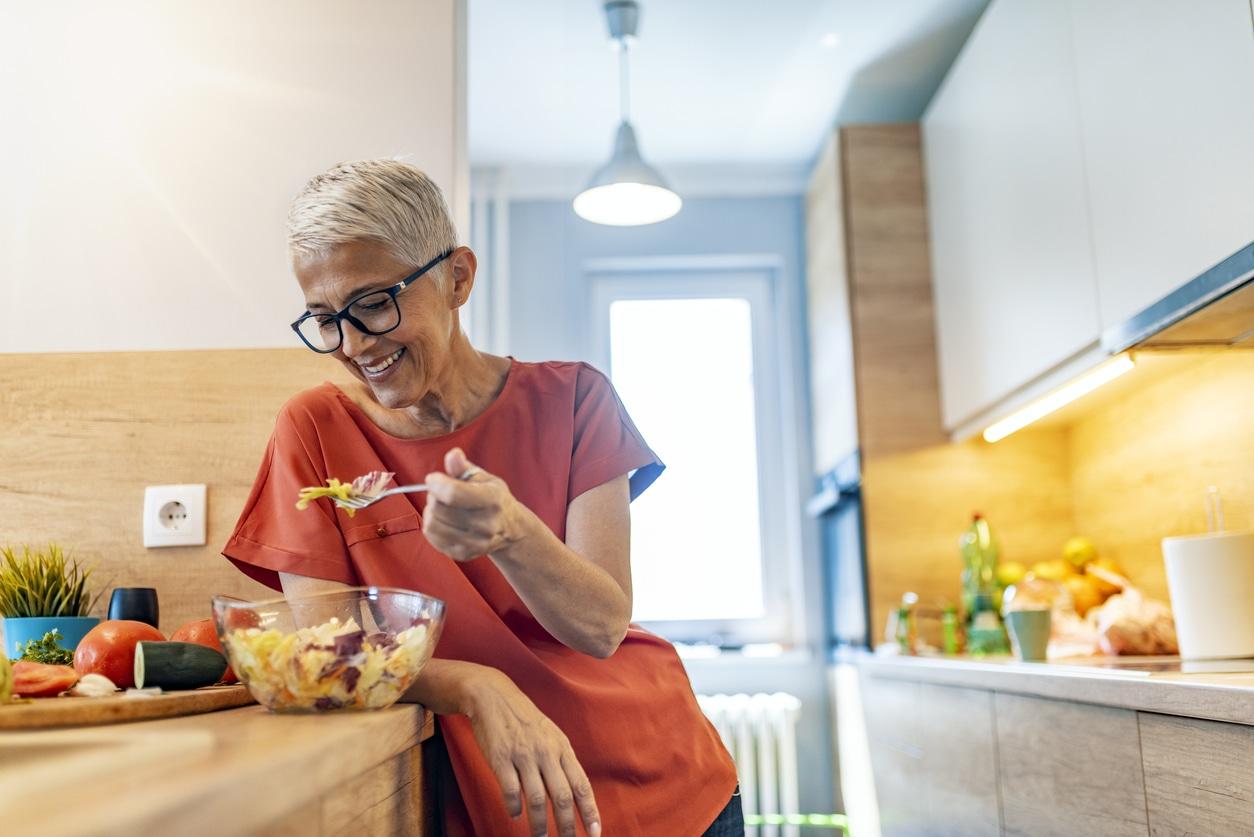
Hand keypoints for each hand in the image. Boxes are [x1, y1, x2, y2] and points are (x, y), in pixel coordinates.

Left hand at [423, 448, 524, 561]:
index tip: (433, 478)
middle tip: (440, 493)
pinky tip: (443, 521)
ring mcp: (475, 543)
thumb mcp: (483, 478)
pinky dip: (431, 526)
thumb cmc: (493, 498)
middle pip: (438, 509)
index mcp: (492, 500)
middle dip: (433, 496)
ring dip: (430, 512)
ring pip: (431, 525)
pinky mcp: (463, 554)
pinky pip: (432, 538)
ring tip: (441, 507)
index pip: (452, 493)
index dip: (436, 483)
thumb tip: (453, 455)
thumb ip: (463, 467)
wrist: (510, 529)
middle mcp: (486, 525)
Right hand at [465, 668, 601, 836]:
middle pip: (562, 796)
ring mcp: (523, 755)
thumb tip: (574, 794)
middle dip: (567, 826)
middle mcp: (546, 752)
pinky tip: (515, 814)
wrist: (493, 696)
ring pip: (537, 798)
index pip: (581, 785)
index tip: (595, 832)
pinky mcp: (501, 757)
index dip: (590, 811)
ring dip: (539, 824)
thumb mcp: (551, 735)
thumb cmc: (525, 720)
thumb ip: (561, 762)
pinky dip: (514, 806)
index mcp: (562, 747)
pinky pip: (511, 789)